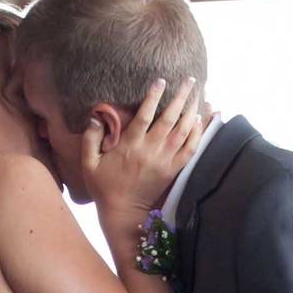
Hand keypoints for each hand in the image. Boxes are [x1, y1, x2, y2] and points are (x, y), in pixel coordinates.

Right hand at [82, 78, 202, 216]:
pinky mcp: (174, 171)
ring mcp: (165, 162)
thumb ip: (91, 139)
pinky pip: (191, 150)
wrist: (124, 213)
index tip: (161, 81)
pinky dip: (198, 134)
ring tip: (198, 94)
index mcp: (130, 147)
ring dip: (192, 112)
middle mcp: (151, 152)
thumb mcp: (89, 164)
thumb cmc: (104, 187)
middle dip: (180, 98)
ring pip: (184, 132)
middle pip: (170, 120)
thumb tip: (95, 116)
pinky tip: (202, 120)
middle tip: (190, 80)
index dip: (153, 97)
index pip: (144, 116)